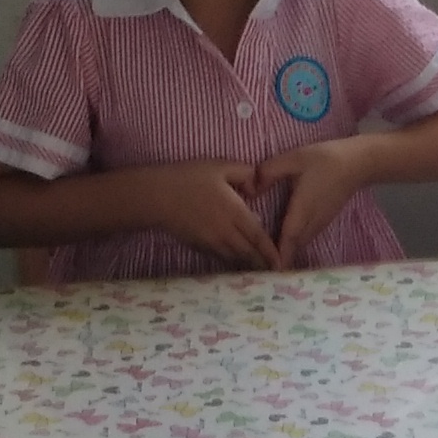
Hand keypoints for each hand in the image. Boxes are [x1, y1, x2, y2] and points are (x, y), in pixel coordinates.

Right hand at [129, 159, 280, 271]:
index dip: (271, 251)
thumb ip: (245, 173)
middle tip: (277, 272)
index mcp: (234, 212)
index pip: (258, 236)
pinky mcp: (199, 245)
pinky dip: (233, 262)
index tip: (282, 261)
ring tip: (262, 271)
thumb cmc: (188, 178)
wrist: (155, 197)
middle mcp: (225, 232)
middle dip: (264, 263)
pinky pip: (222, 257)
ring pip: (236, 258)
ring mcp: (211, 242)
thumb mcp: (219, 165)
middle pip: (249, 253)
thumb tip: (257, 188)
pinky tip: (239, 263)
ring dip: (250, 265)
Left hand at [262, 133, 373, 260]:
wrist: (357, 164)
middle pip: (293, 248)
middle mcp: (312, 222)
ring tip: (267, 260)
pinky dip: (293, 245)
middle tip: (258, 268)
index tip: (266, 271)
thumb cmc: (325, 160)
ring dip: (286, 253)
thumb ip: (269, 172)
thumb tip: (252, 189)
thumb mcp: (293, 158)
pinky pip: (305, 238)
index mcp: (302, 210)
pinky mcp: (323, 220)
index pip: (288, 239)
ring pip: (300, 244)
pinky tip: (283, 243)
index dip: (278, 256)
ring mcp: (319, 223)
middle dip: (278, 260)